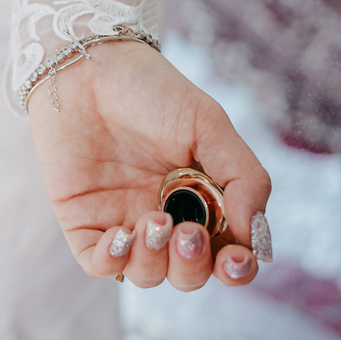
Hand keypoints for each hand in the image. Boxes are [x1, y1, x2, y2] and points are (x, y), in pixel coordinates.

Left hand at [25, 41, 271, 289]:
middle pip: (187, 273)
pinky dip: (112, 262)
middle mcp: (163, 216)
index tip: (236, 258)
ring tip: (152, 223)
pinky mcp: (82, 219)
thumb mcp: (210, 125)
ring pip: (146, 274)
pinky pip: (98, 263)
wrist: (87, 66)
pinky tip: (120, 238)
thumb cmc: (152, 90)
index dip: (235, 269)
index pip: (226, 253)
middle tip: (186, 231)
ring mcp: (122, 219)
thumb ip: (244, 180)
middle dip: (192, 266)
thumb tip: (258, 241)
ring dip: (155, 262)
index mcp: (200, 199)